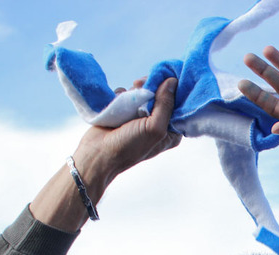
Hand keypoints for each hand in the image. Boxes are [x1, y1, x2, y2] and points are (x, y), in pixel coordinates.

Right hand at [30, 77, 180, 231]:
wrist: (98, 153)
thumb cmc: (129, 146)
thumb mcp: (154, 128)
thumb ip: (165, 105)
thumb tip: (172, 81)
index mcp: (171, 132)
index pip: (181, 107)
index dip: (175, 91)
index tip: (167, 78)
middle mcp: (159, 124)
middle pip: (162, 96)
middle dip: (153, 87)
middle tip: (141, 85)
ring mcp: (141, 117)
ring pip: (145, 93)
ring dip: (137, 90)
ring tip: (129, 93)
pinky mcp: (126, 112)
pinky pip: (129, 95)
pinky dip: (124, 94)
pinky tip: (118, 100)